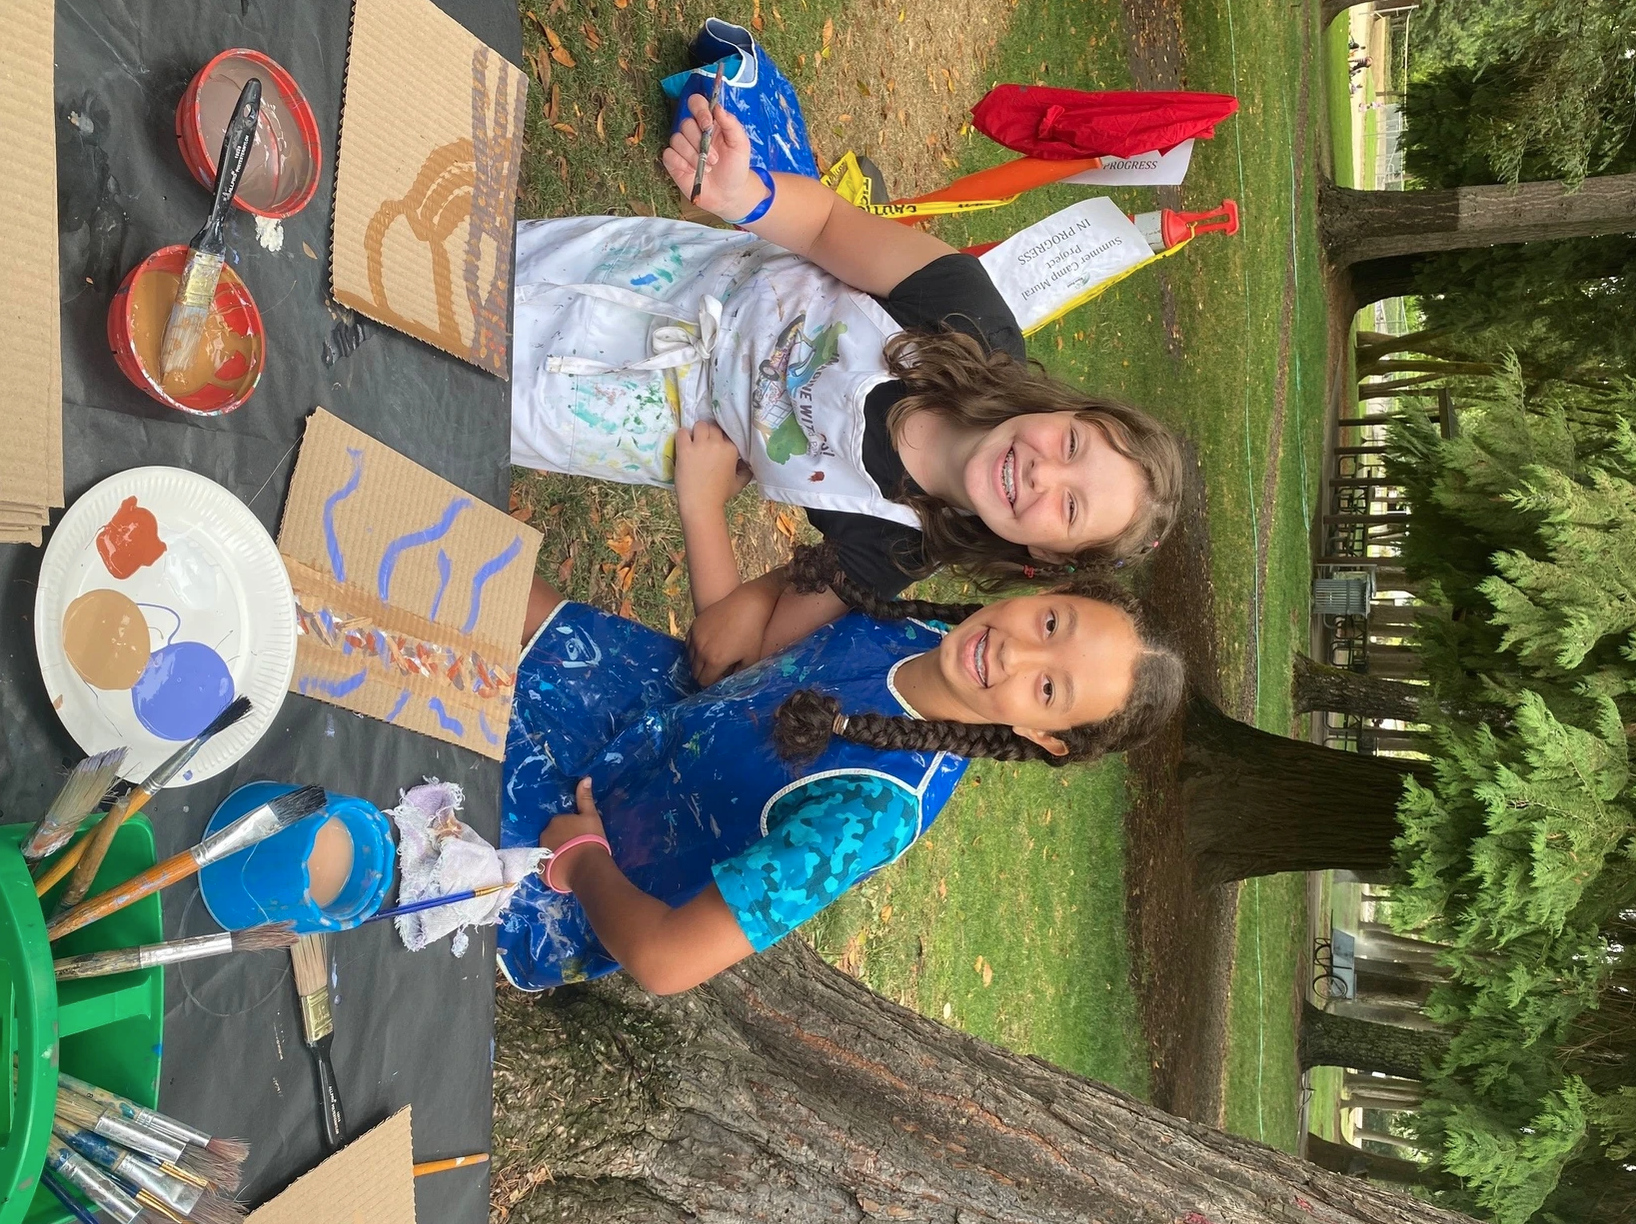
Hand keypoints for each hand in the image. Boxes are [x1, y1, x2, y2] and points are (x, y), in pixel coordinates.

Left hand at [539, 779, 609, 891]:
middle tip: (577, 848)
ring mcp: (541, 853)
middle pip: (553, 836)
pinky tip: (564, 871)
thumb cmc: (589, 839)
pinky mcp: (540, 870)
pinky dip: (553, 867)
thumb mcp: (591, 816)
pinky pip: (546, 866)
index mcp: (555, 821)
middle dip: (562, 841)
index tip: (580, 836)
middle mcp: (544, 834)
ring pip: (549, 850)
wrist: (585, 867)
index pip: (561, 823)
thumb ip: (585, 798)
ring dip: (557, 854)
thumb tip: (585, 778)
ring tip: (572, 861)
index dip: (571, 830)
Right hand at [661, 94, 764, 220]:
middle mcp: (694, 132)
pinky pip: (668, 154)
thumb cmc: (735, 168)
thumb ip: (731, 124)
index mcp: (710, 123)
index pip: (696, 103)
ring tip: (707, 168)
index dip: (699, 110)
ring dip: (692, 155)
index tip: (707, 124)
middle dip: (699, 142)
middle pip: (685, 123)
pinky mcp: (674, 162)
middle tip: (714, 159)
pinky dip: (680, 162)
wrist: (729, 195)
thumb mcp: (741, 145)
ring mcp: (683, 147)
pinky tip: (692, 171)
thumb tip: (718, 107)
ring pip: (676, 139)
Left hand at [674, 420, 750, 514]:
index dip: (720, 437)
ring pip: (700, 425)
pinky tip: (683, 443)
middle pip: (713, 426)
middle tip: (703, 442)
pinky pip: (682, 432)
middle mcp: (717, 443)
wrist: (702, 504)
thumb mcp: (739, 483)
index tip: (715, 444)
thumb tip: (747, 463)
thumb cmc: (720, 495)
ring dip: (696, 431)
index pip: (726, 433)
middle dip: (709, 432)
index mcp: (731, 449)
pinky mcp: (685, 449)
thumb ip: (746, 472)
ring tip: (693, 440)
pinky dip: (682, 435)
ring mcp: (700, 445)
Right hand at [686, 578, 781, 685]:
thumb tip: (730, 686)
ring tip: (713, 658)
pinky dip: (695, 649)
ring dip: (699, 663)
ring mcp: (696, 637)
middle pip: (695, 672)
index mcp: (715, 661)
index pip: (704, 682)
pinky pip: (689, 644)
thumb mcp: (750, 658)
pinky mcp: (694, 626)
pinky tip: (707, 647)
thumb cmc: (752, 633)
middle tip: (717, 671)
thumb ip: (739, 675)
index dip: (712, 684)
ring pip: (690, 659)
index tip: (720, 680)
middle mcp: (701, 650)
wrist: (746, 604)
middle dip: (705, 675)